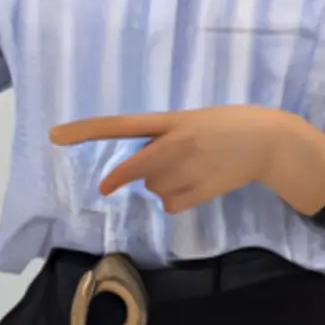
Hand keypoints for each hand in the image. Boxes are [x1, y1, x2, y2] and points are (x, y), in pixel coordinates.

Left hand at [49, 105, 288, 213]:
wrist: (268, 142)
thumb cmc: (223, 126)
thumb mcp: (188, 120)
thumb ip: (161, 136)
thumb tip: (136, 165)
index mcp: (170, 120)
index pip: (119, 124)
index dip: (85, 130)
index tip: (55, 136)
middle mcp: (175, 144)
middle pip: (133, 170)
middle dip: (123, 177)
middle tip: (109, 185)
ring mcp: (189, 170)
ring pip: (152, 189)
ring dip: (160, 185)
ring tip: (186, 171)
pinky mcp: (202, 191)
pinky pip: (170, 204)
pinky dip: (175, 200)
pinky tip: (194, 185)